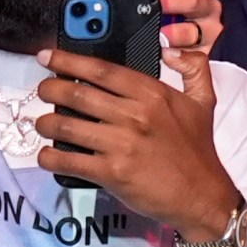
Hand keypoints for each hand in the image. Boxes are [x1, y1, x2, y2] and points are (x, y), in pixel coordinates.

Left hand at [34, 45, 237, 241]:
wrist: (203, 196)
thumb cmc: (199, 151)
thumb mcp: (204, 102)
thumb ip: (194, 67)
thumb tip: (171, 50)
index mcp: (153, 94)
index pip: (101, 70)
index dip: (68, 60)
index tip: (48, 57)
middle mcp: (135, 115)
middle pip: (77, 94)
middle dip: (50, 90)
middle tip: (42, 91)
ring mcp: (122, 145)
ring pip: (67, 126)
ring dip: (45, 123)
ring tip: (42, 123)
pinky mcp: (112, 173)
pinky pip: (69, 160)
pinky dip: (50, 157)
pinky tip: (48, 155)